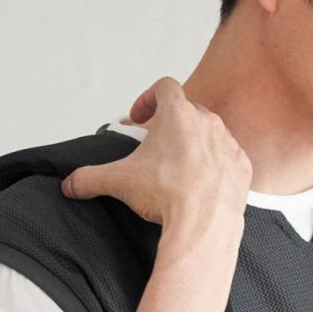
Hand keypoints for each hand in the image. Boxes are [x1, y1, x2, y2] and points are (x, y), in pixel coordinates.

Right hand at [60, 76, 251, 228]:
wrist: (205, 224)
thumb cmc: (168, 195)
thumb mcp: (119, 181)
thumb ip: (90, 177)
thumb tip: (71, 184)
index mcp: (177, 114)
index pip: (164, 87)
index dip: (148, 99)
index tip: (139, 119)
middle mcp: (207, 122)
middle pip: (187, 112)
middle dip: (170, 126)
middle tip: (155, 148)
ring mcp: (228, 143)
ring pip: (210, 134)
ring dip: (194, 145)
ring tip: (178, 169)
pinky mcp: (242, 166)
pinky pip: (228, 159)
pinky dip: (215, 167)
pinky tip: (202, 185)